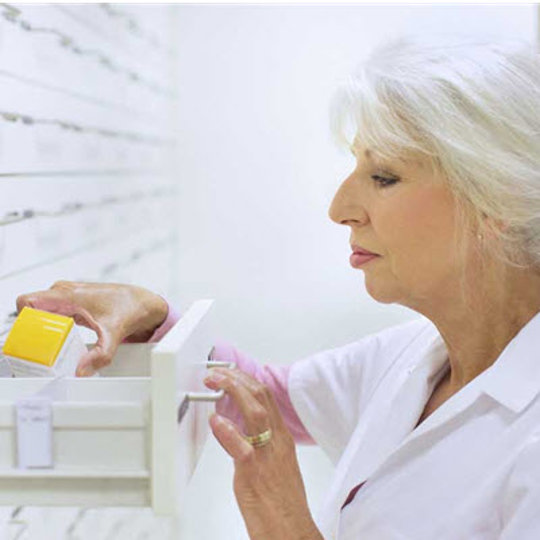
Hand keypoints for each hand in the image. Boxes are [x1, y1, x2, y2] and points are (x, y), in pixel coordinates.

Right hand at [16, 281, 167, 375]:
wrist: (142, 302)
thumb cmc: (129, 307)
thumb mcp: (113, 334)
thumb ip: (100, 354)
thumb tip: (82, 370)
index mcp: (68, 295)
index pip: (28, 302)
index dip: (25, 321)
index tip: (33, 339)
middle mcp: (64, 293)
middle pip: (32, 311)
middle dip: (33, 331)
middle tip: (42, 350)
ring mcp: (68, 298)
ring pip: (41, 313)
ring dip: (42, 330)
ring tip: (52, 349)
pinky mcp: (72, 305)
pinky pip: (51, 315)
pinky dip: (52, 328)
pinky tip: (60, 342)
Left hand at [204, 368, 322, 539]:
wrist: (292, 531)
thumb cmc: (283, 503)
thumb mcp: (274, 465)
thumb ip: (258, 444)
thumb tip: (237, 429)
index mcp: (282, 439)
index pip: (267, 398)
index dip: (247, 381)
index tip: (231, 373)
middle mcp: (278, 442)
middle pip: (262, 398)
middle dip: (238, 379)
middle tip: (218, 372)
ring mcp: (267, 456)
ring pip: (256, 413)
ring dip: (233, 392)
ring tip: (215, 382)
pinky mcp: (255, 473)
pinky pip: (242, 447)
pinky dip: (227, 430)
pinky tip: (216, 420)